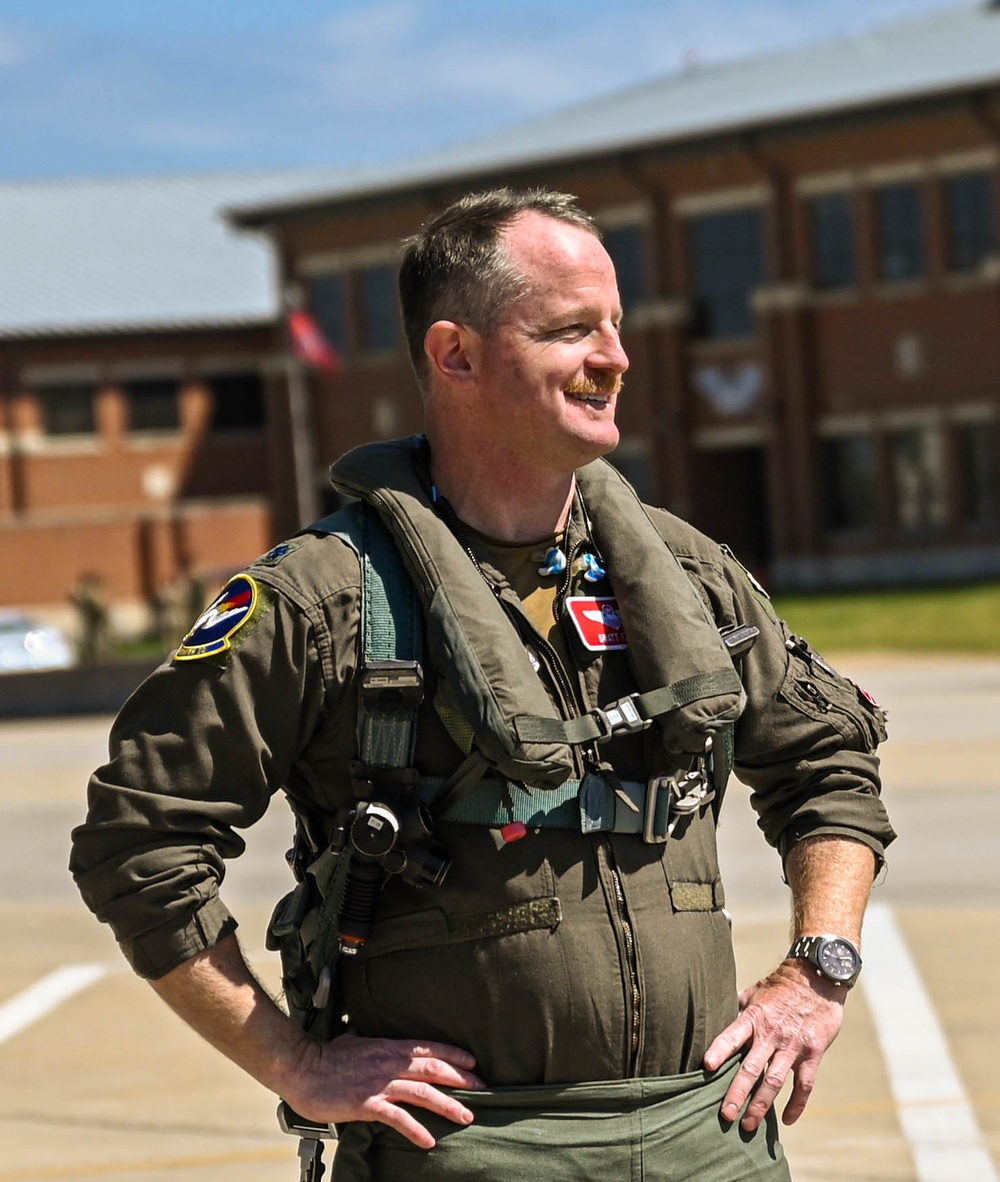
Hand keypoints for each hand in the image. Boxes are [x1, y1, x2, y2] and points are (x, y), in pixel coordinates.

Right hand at [285, 1031, 486, 1148]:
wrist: (301, 1067)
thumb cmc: (325, 1056)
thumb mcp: (354, 1041)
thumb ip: (369, 1043)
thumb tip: (369, 1038)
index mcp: (388, 1047)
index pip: (428, 1048)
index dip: (454, 1055)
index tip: (474, 1063)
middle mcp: (388, 1063)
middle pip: (433, 1068)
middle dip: (461, 1078)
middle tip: (483, 1088)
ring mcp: (378, 1083)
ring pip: (422, 1092)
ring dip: (447, 1104)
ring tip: (467, 1116)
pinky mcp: (365, 1103)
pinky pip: (396, 1117)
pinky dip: (414, 1129)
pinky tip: (428, 1140)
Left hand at [702, 960, 846, 1131]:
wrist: (818, 978)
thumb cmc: (781, 985)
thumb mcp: (755, 992)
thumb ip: (738, 1009)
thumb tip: (716, 1015)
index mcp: (754, 1017)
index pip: (732, 1035)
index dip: (719, 1050)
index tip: (706, 1067)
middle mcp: (771, 1033)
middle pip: (751, 1067)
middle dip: (737, 1093)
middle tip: (725, 1115)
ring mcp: (793, 1045)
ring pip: (774, 1081)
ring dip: (761, 1105)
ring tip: (748, 1125)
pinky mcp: (813, 1052)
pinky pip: (804, 1084)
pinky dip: (796, 1104)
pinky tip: (787, 1119)